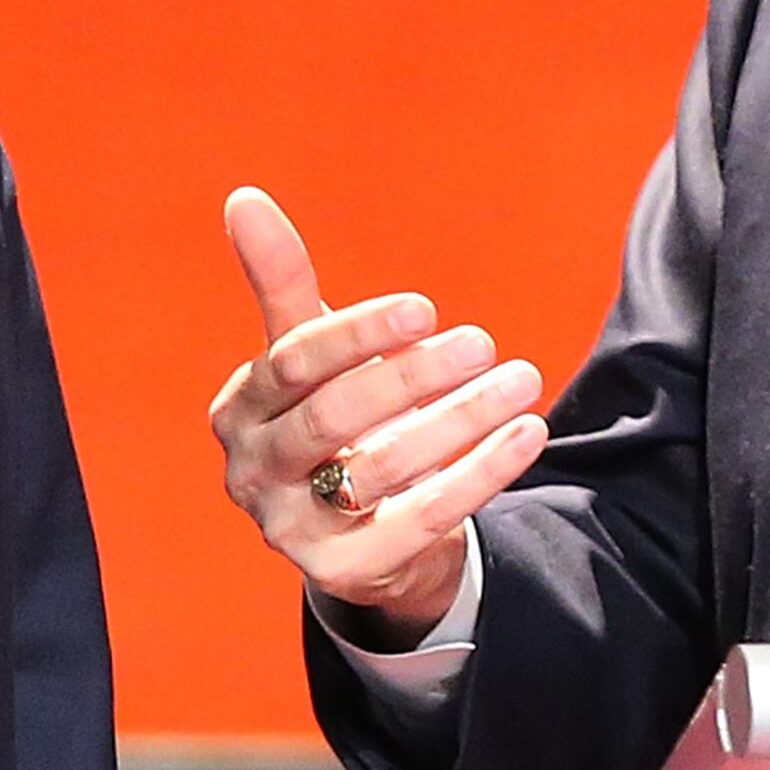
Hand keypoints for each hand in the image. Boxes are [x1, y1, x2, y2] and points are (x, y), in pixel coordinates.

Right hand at [207, 186, 548, 646]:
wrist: (361, 529)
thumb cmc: (335, 417)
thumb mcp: (309, 352)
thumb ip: (281, 280)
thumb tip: (244, 196)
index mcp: (241, 408)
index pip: (294, 362)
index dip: (359, 333)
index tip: (426, 307)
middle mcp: (252, 473)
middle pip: (332, 417)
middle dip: (413, 377)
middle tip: (482, 342)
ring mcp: (292, 530)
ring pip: (380, 469)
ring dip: (460, 420)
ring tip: (522, 381)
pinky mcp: (344, 572)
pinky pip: (423, 519)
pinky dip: (481, 474)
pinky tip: (528, 434)